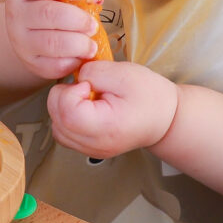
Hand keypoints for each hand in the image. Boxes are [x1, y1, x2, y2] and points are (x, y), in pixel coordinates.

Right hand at [4, 0, 104, 81]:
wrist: (32, 29)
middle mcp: (16, 15)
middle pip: (49, 14)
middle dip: (79, 20)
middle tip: (93, 25)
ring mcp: (21, 42)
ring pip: (52, 43)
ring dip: (80, 44)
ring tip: (92, 44)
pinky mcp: (32, 63)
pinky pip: (56, 65)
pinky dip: (74, 61)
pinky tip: (81, 55)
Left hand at [47, 59, 179, 158]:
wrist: (165, 119)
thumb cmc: (150, 97)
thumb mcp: (125, 73)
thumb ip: (94, 72)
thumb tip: (75, 76)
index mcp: (106, 127)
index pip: (67, 112)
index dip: (70, 91)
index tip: (87, 83)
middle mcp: (96, 145)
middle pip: (57, 121)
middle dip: (64, 97)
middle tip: (86, 88)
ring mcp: (91, 150)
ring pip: (57, 129)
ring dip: (63, 108)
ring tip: (85, 98)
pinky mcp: (89, 149)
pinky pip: (65, 134)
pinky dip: (67, 118)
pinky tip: (83, 108)